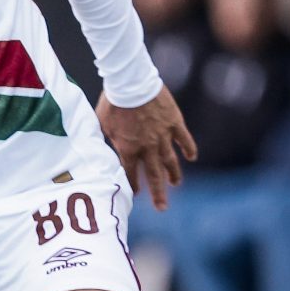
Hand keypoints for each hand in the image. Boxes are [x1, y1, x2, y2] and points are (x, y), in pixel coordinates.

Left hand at [98, 85, 197, 211]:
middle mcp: (147, 147)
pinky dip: (188, 148)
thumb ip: (105, 138)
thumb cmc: (112, 102)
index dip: (132, 184)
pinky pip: (184, 139)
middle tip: (162, 207)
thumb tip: (98, 147)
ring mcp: (162, 136)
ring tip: (175, 184)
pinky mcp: (174, 122)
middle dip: (158, 193)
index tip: (135, 194)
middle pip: (153, 175)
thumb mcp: (101, 123)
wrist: (130, 82)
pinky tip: (192, 157)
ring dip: (173, 174)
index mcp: (127, 148)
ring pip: (170, 160)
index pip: (130, 173)